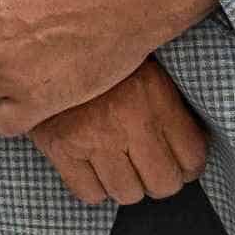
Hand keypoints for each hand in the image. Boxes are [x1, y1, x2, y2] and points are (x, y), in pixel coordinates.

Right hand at [28, 59, 209, 205]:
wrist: (42, 41)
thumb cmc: (99, 54)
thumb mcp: (144, 65)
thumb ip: (167, 103)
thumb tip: (190, 145)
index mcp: (154, 96)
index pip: (192, 157)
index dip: (189, 165)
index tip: (180, 161)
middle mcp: (127, 121)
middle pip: (162, 184)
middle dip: (159, 179)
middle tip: (150, 166)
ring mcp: (91, 138)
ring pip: (126, 193)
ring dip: (126, 183)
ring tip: (118, 163)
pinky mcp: (59, 147)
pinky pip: (88, 194)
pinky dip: (93, 187)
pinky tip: (92, 166)